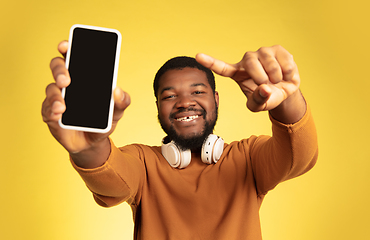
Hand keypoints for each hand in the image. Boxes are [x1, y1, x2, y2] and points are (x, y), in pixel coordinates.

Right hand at [42, 41, 129, 166]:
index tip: (66, 45)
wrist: (93, 143)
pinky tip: (58, 114)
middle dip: (59, 69)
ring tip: (63, 106)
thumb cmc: (103, 121)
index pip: (74, 56)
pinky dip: (51, 111)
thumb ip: (122, 101)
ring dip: (55, 95)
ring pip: (51, 88)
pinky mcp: (50, 113)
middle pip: (58, 66)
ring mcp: (57, 97)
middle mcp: (68, 83)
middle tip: (67, 80)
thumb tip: (117, 90)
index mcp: (85, 76)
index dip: (68, 47)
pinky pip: (47, 109)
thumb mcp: (117, 111)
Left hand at [196, 45, 299, 112]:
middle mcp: (247, 60)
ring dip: (275, 75)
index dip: (210, 62)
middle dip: (260, 76)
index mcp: (237, 73)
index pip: (221, 67)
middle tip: (267, 85)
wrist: (285, 91)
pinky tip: (286, 75)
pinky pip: (283, 60)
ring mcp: (262, 53)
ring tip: (277, 81)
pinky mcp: (277, 49)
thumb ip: (258, 101)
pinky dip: (287, 72)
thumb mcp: (259, 106)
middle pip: (250, 63)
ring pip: (268, 61)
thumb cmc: (267, 97)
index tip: (198, 56)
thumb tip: (264, 89)